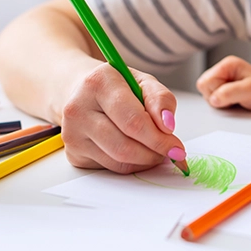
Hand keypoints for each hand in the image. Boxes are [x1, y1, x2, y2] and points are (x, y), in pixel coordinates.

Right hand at [60, 62, 184, 173]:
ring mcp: (72, 134)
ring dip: (145, 161)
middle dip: (154, 153)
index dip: (160, 139)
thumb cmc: (116, 86)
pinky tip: (136, 151)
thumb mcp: (143, 82)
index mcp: (98, 83)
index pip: (133, 121)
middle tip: (171, 153)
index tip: (178, 148)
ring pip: (118, 162)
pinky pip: (110, 168)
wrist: (80, 91)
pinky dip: (130, 164)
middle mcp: (78, 109)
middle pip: (125, 146)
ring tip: (155, 150)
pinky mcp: (73, 154)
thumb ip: (160, 99)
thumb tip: (168, 126)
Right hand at [197, 55, 250, 111]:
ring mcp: (221, 79)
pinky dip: (221, 104)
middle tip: (235, 98)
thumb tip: (213, 99)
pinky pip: (211, 98)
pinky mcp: (221, 88)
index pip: (206, 81)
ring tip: (236, 99)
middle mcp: (222, 69)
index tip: (233, 94)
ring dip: (219, 101)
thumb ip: (229, 93)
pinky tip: (233, 101)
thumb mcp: (249, 91)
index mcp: (228, 64)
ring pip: (206, 93)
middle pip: (203, 86)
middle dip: (217, 97)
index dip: (217, 92)